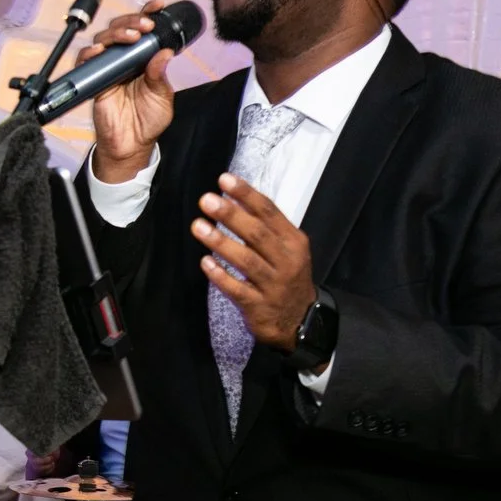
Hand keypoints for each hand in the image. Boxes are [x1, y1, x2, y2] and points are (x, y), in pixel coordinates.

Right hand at [75, 0, 176, 181]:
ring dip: (115, 32)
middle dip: (131, 20)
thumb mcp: (162, 96)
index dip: (147, 13)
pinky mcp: (93, 80)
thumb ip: (160, 75)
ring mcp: (108, 68)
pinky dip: (90, 53)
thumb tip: (163, 53)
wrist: (131, 145)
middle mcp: (124, 59)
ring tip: (130, 36)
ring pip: (103, 39)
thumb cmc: (147, 121)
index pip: (142, 29)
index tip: (157, 5)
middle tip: (145, 25)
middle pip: (120, 27)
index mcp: (142, 58)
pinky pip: (85, 61)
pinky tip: (99, 50)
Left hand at [194, 173, 316, 352]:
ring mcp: (273, 285)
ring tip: (198, 226)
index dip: (247, 195)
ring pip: (246, 261)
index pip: (269, 213)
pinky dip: (221, 276)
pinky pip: (238, 290)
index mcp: (293, 241)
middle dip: (231, 215)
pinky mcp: (259, 306)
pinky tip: (205, 263)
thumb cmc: (286, 276)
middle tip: (207, 200)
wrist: (301, 321)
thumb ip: (266, 227)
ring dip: (221, 242)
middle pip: (257, 234)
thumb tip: (233, 197)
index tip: (225, 180)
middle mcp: (286, 261)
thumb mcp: (288, 249)